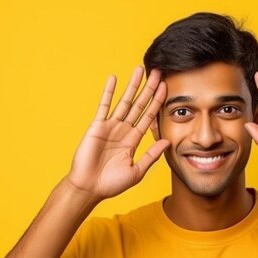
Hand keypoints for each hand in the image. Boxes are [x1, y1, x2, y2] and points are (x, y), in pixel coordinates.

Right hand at [66, 67, 169, 200]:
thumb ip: (151, 156)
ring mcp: (110, 127)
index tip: (166, 87)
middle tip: (157, 73)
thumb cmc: (111, 184)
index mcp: (134, 140)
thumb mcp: (137, 171)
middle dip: (148, 89)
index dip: (157, 102)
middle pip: (139, 105)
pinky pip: (104, 106)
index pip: (149, 116)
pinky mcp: (97, 126)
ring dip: (132, 86)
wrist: (89, 188)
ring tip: (139, 70)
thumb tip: (167, 141)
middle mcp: (123, 130)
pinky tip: (114, 78)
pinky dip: (108, 92)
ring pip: (124, 101)